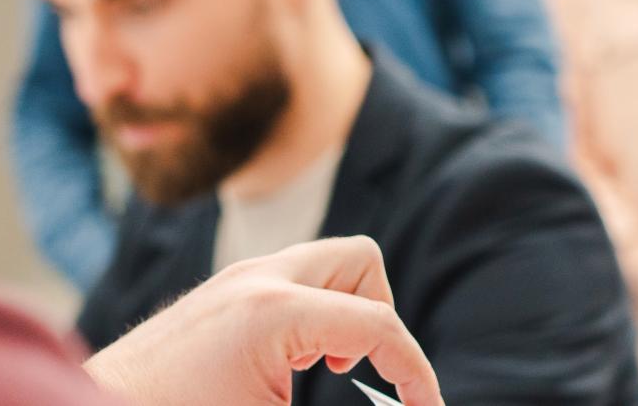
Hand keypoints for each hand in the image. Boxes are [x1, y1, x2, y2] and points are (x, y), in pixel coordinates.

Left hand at [83, 237, 443, 405]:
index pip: (378, 326)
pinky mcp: (221, 292)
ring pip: (326, 265)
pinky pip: (293, 281)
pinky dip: (312, 314)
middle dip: (378, 318)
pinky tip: (292, 362)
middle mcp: (255, 279)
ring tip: (326, 367)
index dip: (416, 374)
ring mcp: (235, 279)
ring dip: (344, 312)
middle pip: (359, 263)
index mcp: (272, 313)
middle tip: (359, 372)